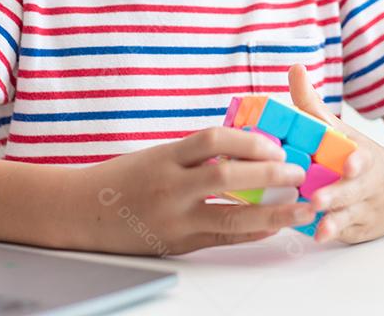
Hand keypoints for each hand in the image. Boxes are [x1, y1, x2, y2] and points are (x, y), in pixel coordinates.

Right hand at [74, 126, 315, 254]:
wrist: (82, 212)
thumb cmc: (123, 178)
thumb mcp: (158, 155)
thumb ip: (195, 155)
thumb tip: (246, 148)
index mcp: (165, 156)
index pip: (213, 139)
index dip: (248, 140)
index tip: (274, 145)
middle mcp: (170, 186)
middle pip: (228, 177)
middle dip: (270, 174)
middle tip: (298, 171)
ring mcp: (174, 218)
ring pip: (232, 216)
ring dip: (274, 211)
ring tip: (301, 207)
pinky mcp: (178, 243)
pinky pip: (223, 238)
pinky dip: (252, 232)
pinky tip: (274, 226)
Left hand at [288, 63, 383, 243]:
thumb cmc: (359, 156)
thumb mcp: (341, 131)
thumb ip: (314, 105)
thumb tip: (294, 68)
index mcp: (362, 157)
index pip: (362, 159)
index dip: (357, 162)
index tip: (350, 163)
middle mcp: (365, 185)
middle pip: (351, 192)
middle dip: (335, 195)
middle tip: (316, 199)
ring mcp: (363, 209)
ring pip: (349, 217)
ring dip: (334, 221)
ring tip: (319, 224)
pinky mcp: (358, 230)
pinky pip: (345, 233)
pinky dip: (333, 234)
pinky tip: (317, 237)